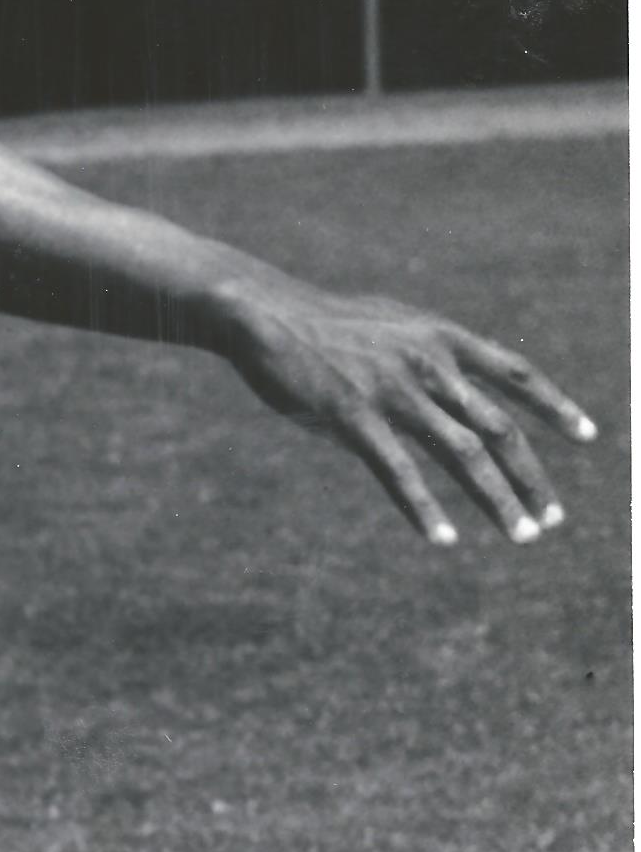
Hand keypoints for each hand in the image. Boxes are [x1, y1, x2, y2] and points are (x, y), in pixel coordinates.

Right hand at [218, 276, 596, 546]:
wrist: (264, 313)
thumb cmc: (323, 324)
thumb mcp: (391, 326)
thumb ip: (428, 356)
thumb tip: (452, 389)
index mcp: (441, 337)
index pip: (516, 373)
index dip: (555, 406)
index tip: (588, 436)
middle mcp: (428, 363)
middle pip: (499, 426)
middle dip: (532, 475)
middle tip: (553, 517)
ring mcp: (393, 390)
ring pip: (463, 453)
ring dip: (498, 499)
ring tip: (522, 534)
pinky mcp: (353, 416)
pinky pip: (399, 471)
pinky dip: (424, 508)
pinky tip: (443, 538)